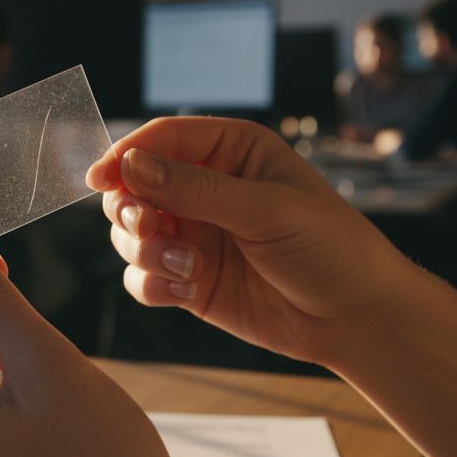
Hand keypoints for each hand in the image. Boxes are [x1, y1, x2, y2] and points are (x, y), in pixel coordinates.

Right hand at [86, 117, 407, 366]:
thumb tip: (131, 166)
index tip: (99, 178)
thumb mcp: (266, 209)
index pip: (161, 139)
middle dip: (130, 210)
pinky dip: (153, 284)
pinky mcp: (188, 279)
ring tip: (186, 269)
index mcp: (231, 152)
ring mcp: (193, 236)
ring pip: (130, 235)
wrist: (357, 318)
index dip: (125, 155)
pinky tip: (186, 292)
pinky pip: (142, 277)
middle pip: (133, 187)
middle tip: (148, 229)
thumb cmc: (329, 247)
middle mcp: (205, 189)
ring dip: (145, 253)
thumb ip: (196, 189)